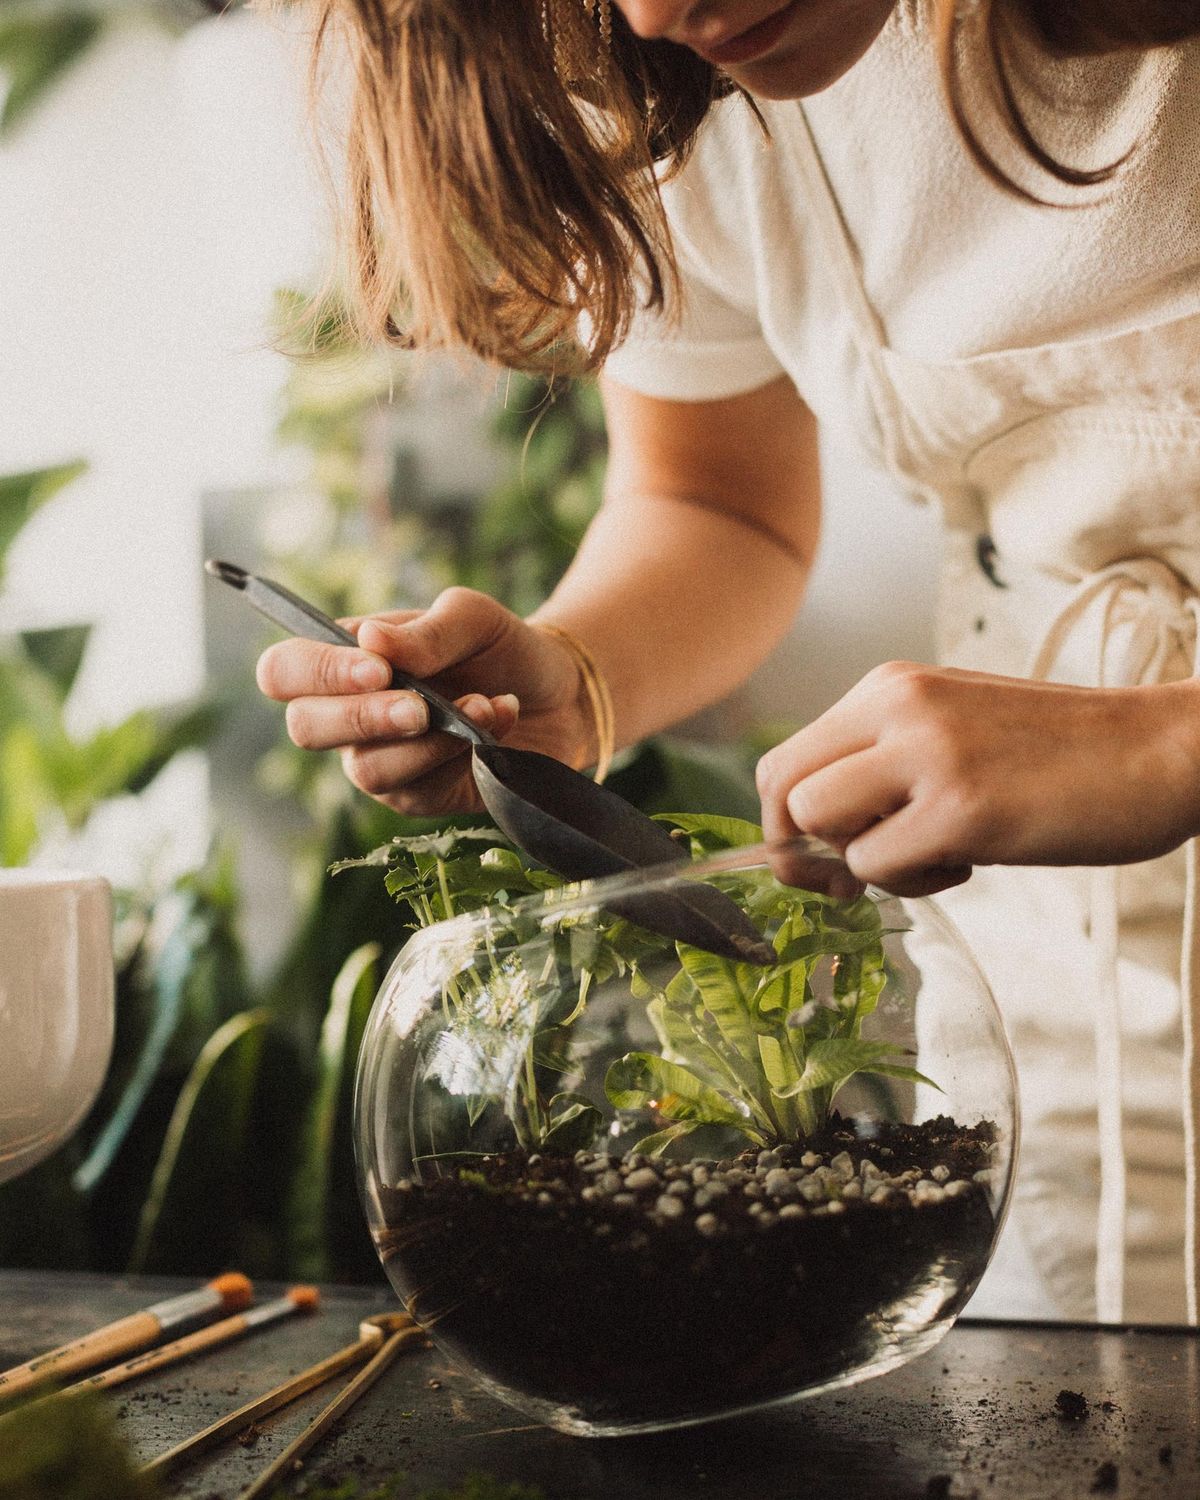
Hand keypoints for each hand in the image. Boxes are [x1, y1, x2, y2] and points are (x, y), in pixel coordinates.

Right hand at [256, 587, 589, 815]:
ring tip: (481, 706)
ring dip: (426, 741)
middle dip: (361, 717)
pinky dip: (458, 755)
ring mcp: (381, 758)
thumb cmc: (501, 648)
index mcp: (347, 660)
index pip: (285, 670)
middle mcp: (350, 713)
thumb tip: (370, 641)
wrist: (561, 694)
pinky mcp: (417, 795)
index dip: (315, 672)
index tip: (376, 668)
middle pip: (305, 727)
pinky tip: (496, 722)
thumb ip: (424, 631)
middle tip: (420, 706)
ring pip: (365, 769)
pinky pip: (416, 789)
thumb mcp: (473, 618)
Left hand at [755, 660, 1199, 896]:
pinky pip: (878, 866)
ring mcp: (927, 754)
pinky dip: (913, 883)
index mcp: (890, 685)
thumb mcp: (953, 728)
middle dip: (801, 850)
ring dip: (866, 863)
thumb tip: (812, 832)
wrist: (1162, 751)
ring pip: (820, 826)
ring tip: (935, 854)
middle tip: (852, 877)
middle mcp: (896, 707)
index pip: (786, 758)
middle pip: (783, 790)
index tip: (824, 855)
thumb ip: (883, 762)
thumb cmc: (1060, 754)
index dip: (785, 821)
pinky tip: (970, 861)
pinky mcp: (962, 808)